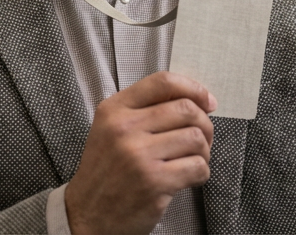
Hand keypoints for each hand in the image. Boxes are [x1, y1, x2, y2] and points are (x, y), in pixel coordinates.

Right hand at [65, 72, 215, 234]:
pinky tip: (189, 177)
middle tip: (203, 137)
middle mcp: (125, 128)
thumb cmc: (106, 171)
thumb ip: (145, 110)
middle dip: (204, 123)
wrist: (87, 214)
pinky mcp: (154, 182)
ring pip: (195, 137)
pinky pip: (197, 166)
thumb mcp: (112, 129)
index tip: (207, 100)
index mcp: (114, 110)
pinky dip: (201, 172)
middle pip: (186, 109)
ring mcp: (139, 155)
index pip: (163, 82)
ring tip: (193, 159)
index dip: (193, 88)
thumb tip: (195, 99)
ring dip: (204, 150)